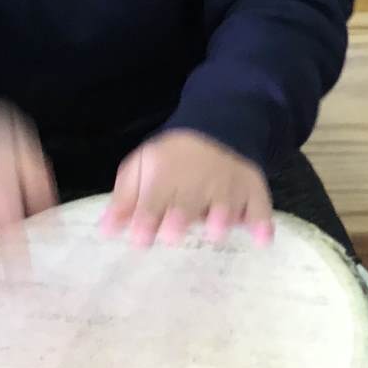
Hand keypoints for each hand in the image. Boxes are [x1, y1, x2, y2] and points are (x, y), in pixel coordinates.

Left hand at [101, 129, 273, 247]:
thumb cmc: (172, 158)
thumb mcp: (141, 167)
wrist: (217, 127)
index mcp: (164, 180)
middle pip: (187, 206)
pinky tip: (262, 240)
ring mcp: (227, 189)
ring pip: (224, 206)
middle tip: (172, 234)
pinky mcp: (253, 191)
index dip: (146, 222)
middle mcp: (196, 186)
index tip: (139, 239)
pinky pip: (260, 208)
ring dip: (220, 218)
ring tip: (215, 229)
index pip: (152, 205)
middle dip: (179, 218)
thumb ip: (124, 200)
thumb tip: (105, 231)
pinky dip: (262, 223)